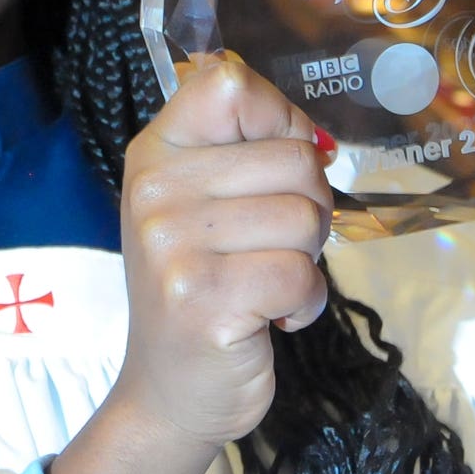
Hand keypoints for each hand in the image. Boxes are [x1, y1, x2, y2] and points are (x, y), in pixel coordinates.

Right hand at [108, 52, 333, 448]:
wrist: (169, 391)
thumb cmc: (201, 289)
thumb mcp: (199, 205)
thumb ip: (242, 154)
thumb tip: (320, 138)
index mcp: (154, 153)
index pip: (229, 82)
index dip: (280, 118)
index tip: (278, 165)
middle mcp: (155, 191)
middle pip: (294, 157)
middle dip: (308, 206)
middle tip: (269, 247)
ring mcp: (175, 246)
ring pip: (306, 216)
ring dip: (306, 259)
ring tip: (263, 283)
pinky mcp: (205, 300)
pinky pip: (302, 275)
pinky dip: (304, 302)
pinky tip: (270, 317)